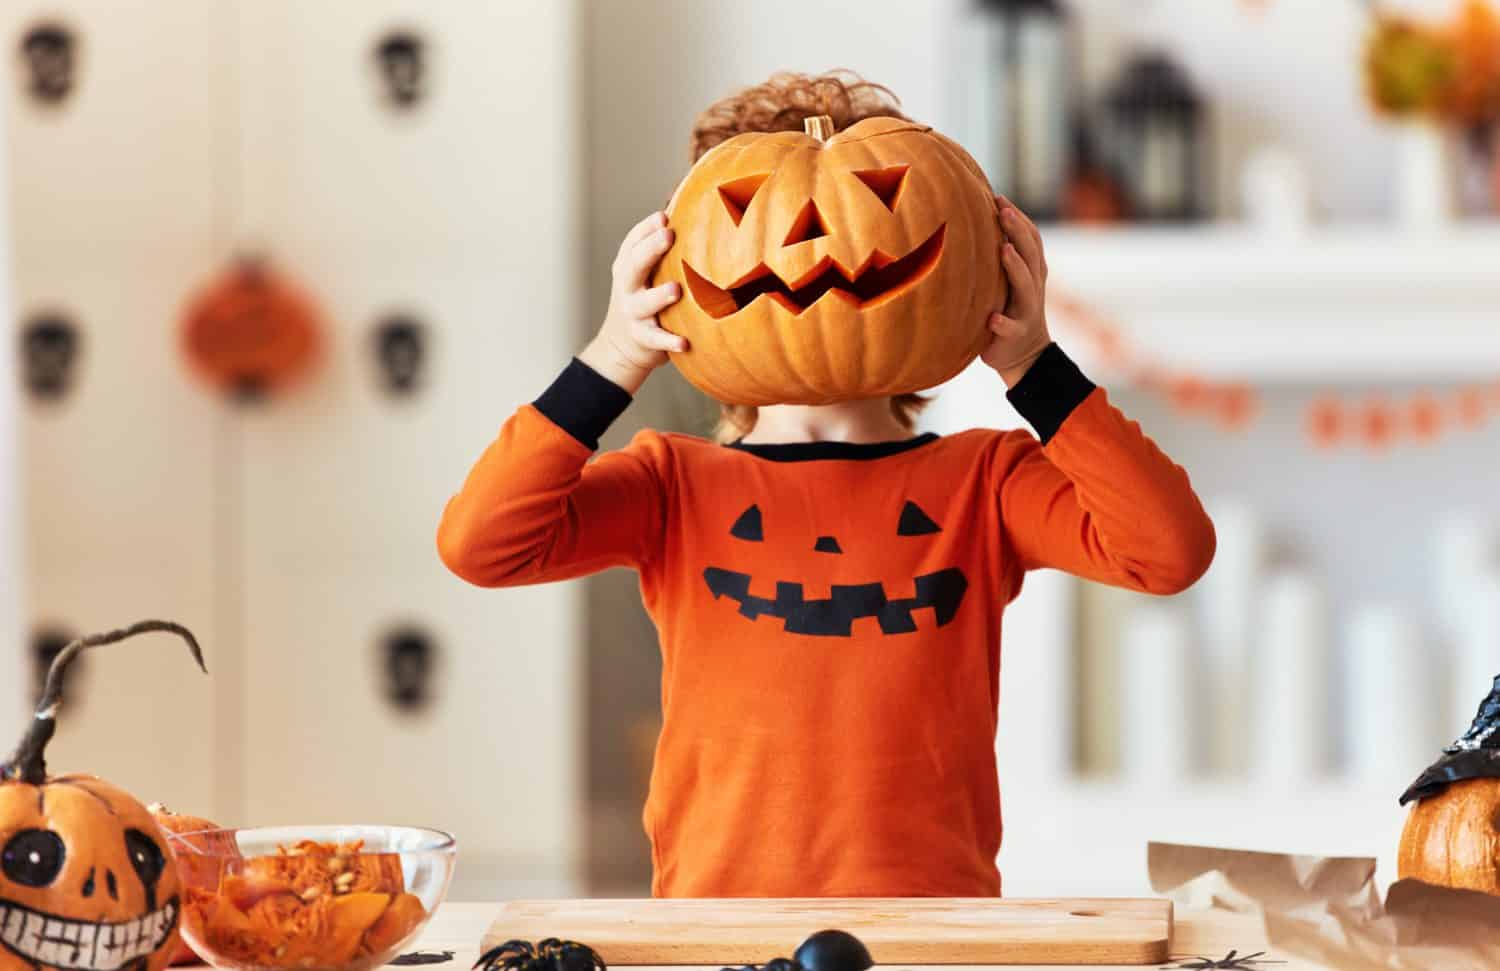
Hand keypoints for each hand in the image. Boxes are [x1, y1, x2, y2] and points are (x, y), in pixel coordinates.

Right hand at [579, 211, 683, 393]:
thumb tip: (689, 210)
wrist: (621, 345)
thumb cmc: (644, 297)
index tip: (664, 216)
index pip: (633, 242)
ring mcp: (633, 312)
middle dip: (650, 249)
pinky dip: (668, 341)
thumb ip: (661, 248)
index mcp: (628, 266)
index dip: (647, 228)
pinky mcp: (642, 338)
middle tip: (668, 235)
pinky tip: (684, 342)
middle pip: (634, 265)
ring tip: (676, 289)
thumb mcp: (646, 272)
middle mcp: (628, 286)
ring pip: (643, 303)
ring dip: (659, 296)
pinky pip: (655, 339)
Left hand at [982, 197, 1051, 387]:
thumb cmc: (1007, 310)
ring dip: (1016, 268)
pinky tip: (992, 319)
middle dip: (1018, 232)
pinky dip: (1002, 323)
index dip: (1018, 218)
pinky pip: (1010, 328)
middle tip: (1002, 212)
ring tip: (1004, 250)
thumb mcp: (1007, 282)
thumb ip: (999, 258)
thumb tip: (967, 222)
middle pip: (1031, 255)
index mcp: (1031, 272)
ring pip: (1026, 287)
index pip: (1031, 239)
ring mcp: (1026, 311)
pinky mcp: (1016, 335)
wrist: (1023, 355)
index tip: (999, 197)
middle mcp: (1033, 287)